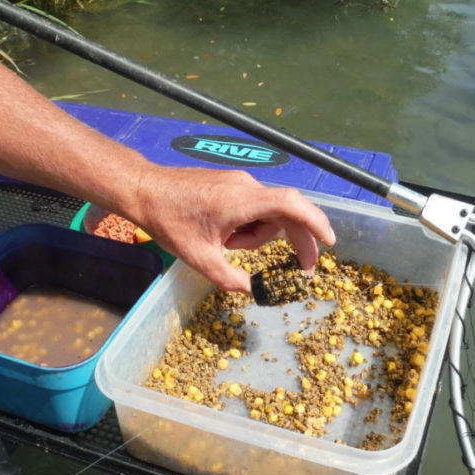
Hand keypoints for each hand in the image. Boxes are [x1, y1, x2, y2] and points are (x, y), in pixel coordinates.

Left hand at [112, 166, 335, 293]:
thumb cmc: (169, 222)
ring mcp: (239, 183)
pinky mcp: (231, 184)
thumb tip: (251, 290)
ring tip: (224, 246)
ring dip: (255, 236)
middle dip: (296, 241)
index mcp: (243, 201)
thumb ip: (230, 278)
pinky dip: (246, 226)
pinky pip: (252, 207)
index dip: (316, 222)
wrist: (143, 190)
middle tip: (304, 270)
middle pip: (285, 214)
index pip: (292, 205)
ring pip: (266, 214)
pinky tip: (222, 236)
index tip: (330, 242)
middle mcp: (247, 187)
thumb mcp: (199, 258)